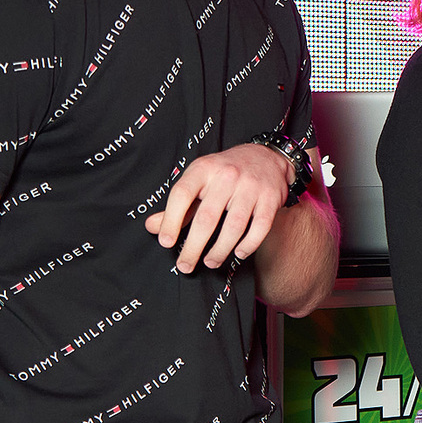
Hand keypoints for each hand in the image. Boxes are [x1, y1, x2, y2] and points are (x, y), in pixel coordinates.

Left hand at [144, 143, 293, 271]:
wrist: (266, 157)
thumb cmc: (226, 172)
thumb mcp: (199, 180)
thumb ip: (177, 206)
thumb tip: (151, 227)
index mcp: (204, 169)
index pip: (182, 195)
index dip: (171, 221)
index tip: (166, 242)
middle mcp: (227, 176)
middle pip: (207, 218)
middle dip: (194, 247)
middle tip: (185, 265)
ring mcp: (251, 187)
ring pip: (234, 226)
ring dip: (220, 250)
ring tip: (210, 262)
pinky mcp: (270, 199)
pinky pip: (260, 228)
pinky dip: (248, 245)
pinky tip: (238, 253)